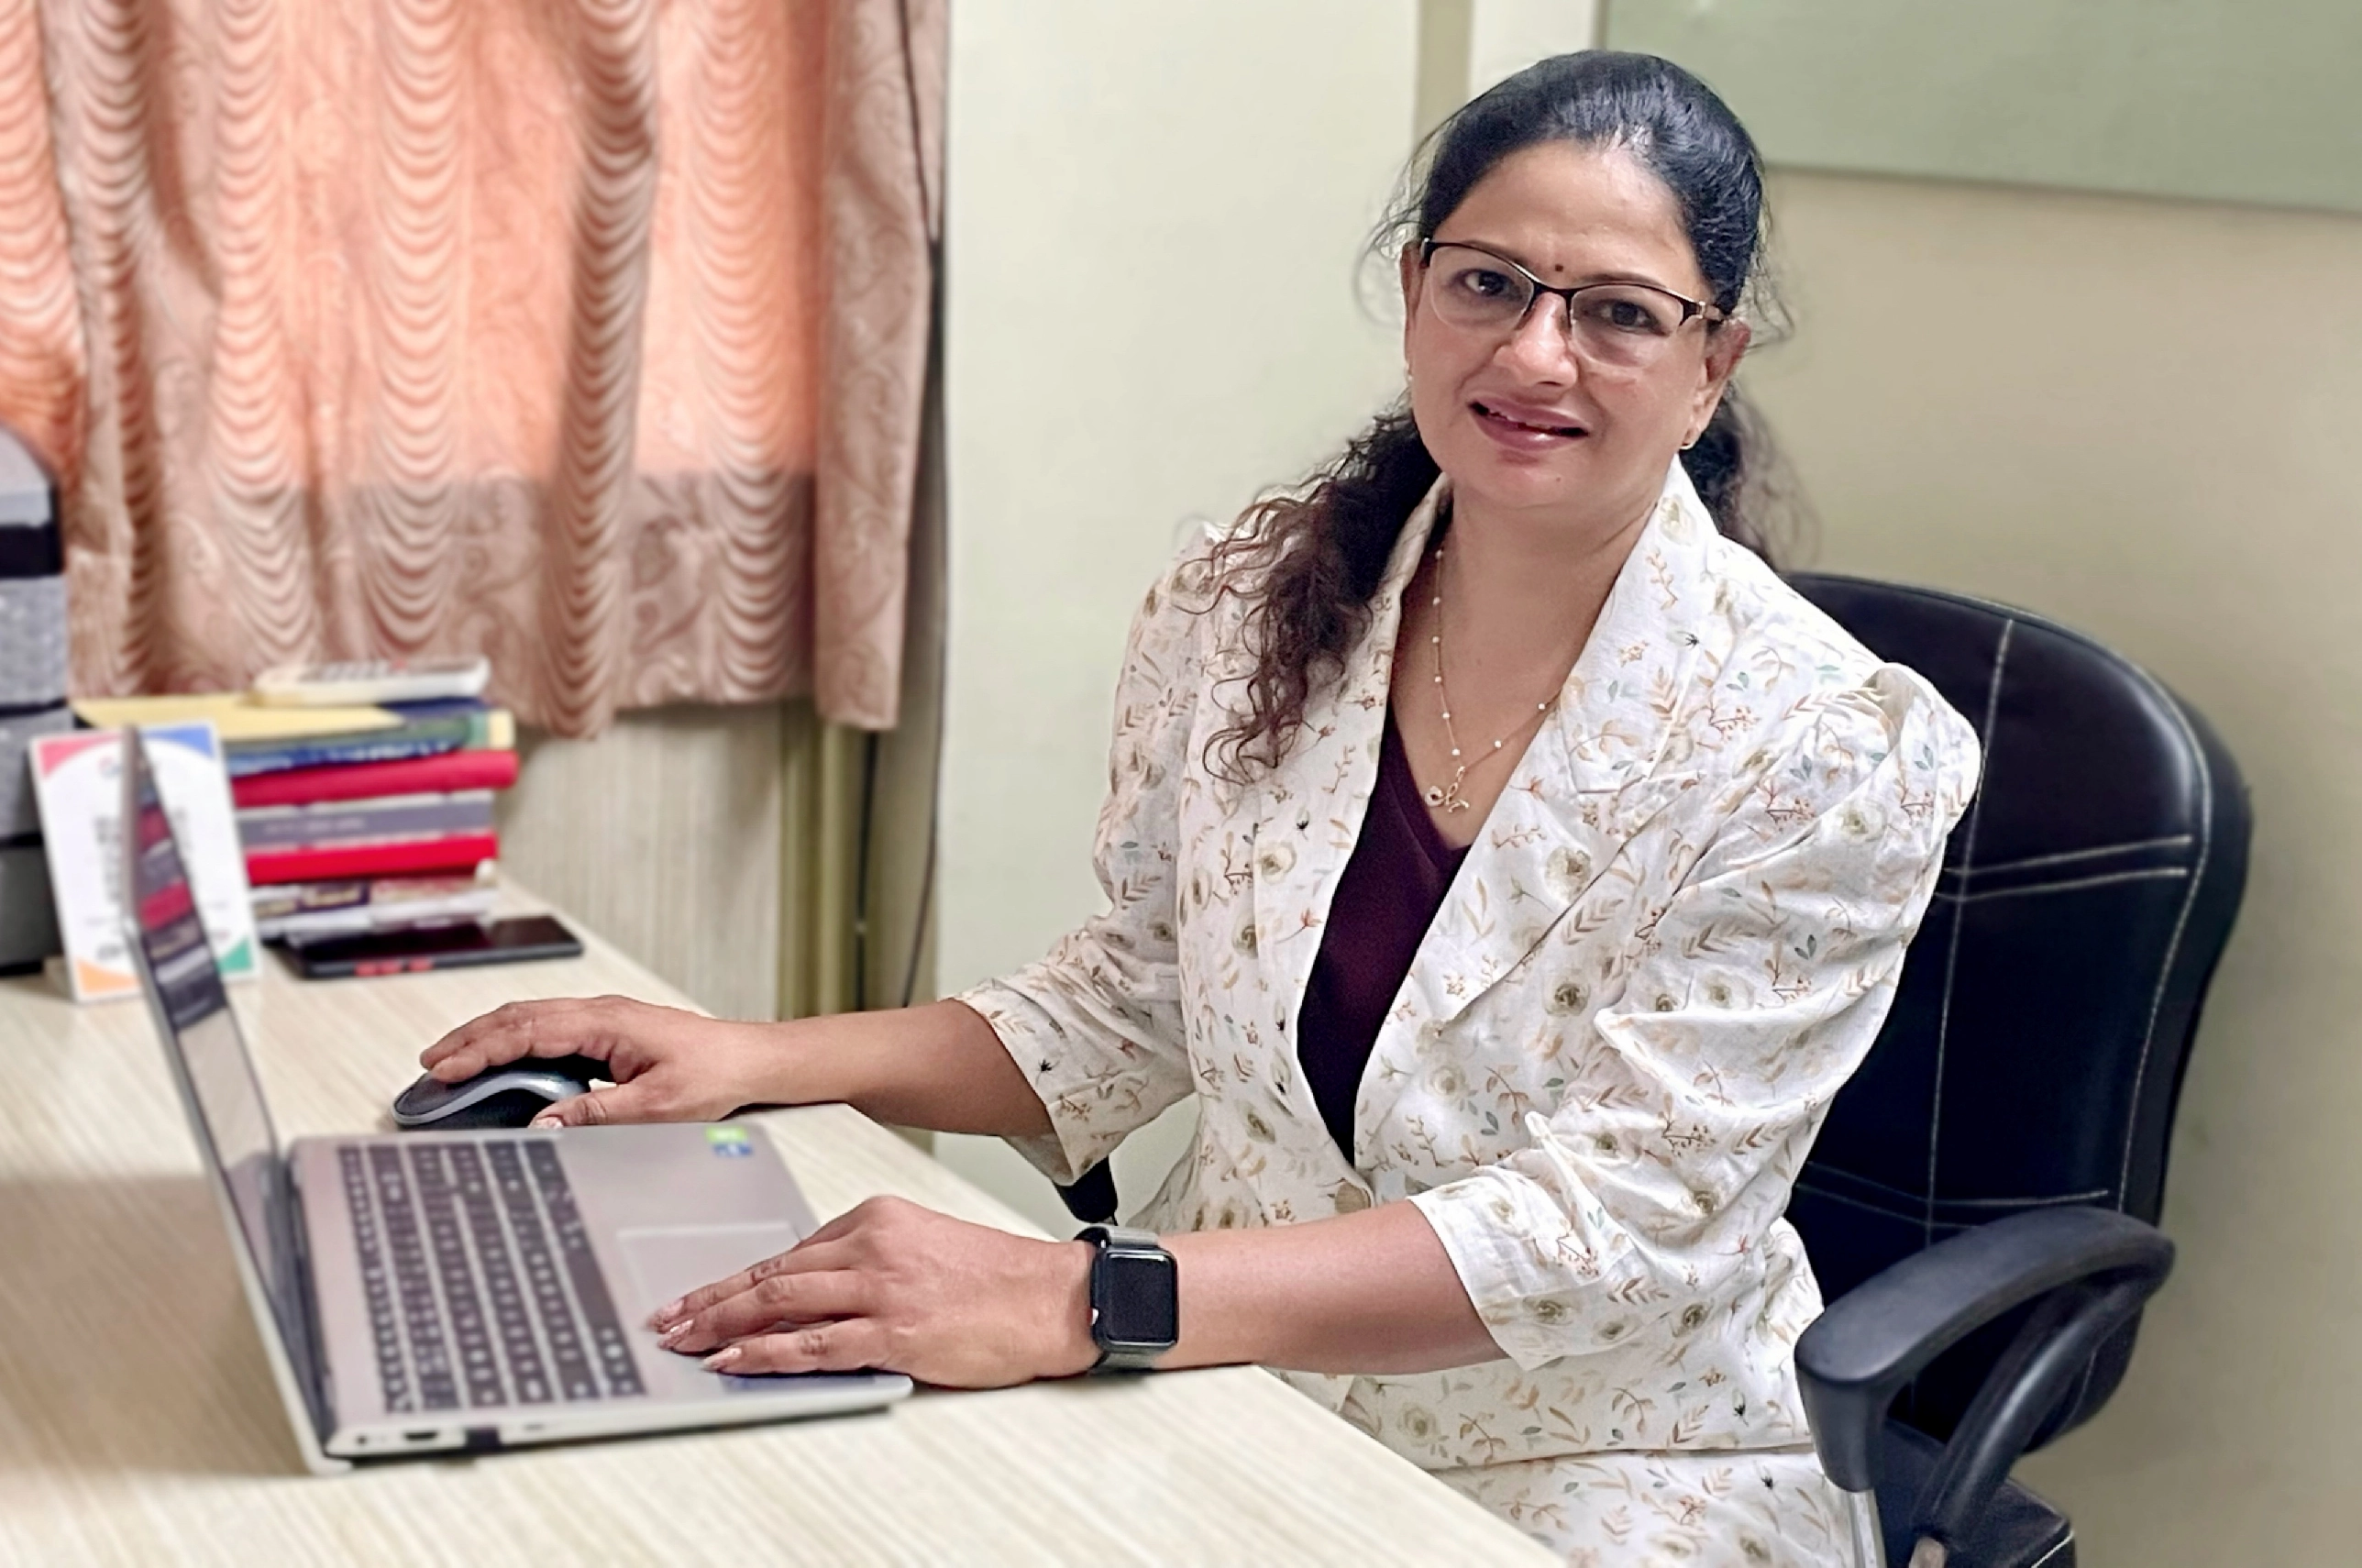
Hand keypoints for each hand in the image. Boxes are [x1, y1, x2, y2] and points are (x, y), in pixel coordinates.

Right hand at [418, 994, 781, 1126]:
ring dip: (489, 1036)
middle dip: (470, 1039)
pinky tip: (500, 1059)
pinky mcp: (607, 1032)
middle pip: (519, 1018)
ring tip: (451, 1059)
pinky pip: (548, 1029)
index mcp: (605, 1023)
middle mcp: (599, 1013)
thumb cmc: (713, 1075)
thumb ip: (595, 1114)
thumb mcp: (654, 1106)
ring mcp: (602, 1019)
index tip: (446, 1069)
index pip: (527, 1032)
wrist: (750, 1060)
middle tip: (430, 1064)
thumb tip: (541, 1123)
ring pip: (531, 1019)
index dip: (481, 1051)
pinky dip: (514, 1041)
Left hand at [648, 1196, 1099, 1387]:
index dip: (736, 1276)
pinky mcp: (895, 1332)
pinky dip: (767, 1353)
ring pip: (782, 1303)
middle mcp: (873, 1246)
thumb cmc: (995, 1277)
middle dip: (711, 1299)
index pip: (789, 1250)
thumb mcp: (923, 1244)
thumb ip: (866, 1259)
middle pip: (772, 1273)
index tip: (699, 1293)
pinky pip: (814, 1344)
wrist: (1052, 1298)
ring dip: (723, 1324)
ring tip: (685, 1342)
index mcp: (878, 1217)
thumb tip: (809, 1290)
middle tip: (668, 1318)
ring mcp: (882, 1288)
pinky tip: (737, 1361)